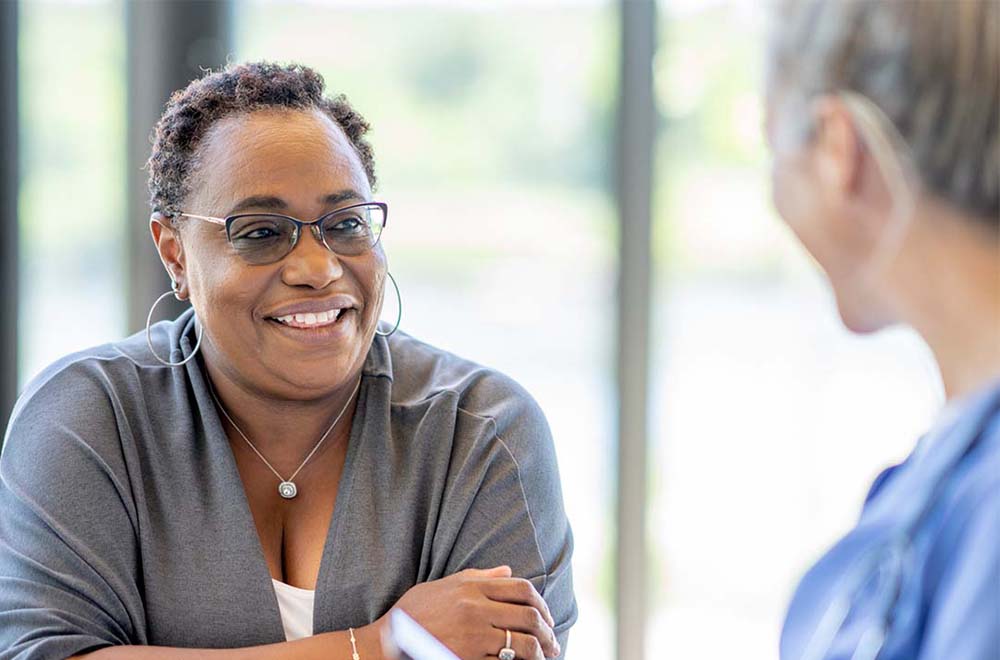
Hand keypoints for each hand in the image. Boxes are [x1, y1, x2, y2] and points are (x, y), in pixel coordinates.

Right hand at [388, 566, 560, 659]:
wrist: (388, 643)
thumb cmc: (414, 612)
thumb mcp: (445, 585)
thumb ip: (479, 577)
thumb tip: (508, 570)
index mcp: (472, 587)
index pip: (522, 589)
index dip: (542, 604)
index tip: (547, 617)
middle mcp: (475, 609)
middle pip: (528, 616)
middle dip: (547, 631)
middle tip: (552, 642)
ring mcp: (472, 636)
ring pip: (521, 643)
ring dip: (539, 653)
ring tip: (544, 657)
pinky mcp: (467, 659)